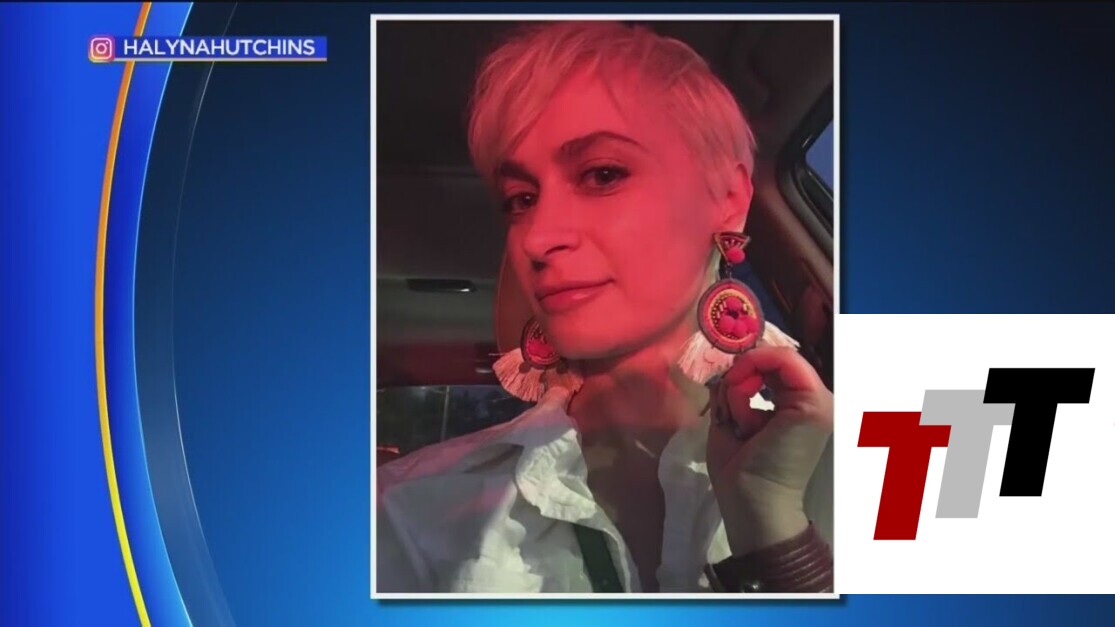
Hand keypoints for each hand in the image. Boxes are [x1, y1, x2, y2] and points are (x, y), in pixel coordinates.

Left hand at [706, 345, 833, 555]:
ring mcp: (821, 402)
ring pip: (777, 360)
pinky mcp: (816, 405)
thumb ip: (733, 391)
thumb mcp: (731, 420)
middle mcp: (815, 400)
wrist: (752, 503)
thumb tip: (730, 371)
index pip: (775, 366)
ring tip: (737, 419)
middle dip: (741, 374)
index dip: (746, 367)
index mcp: (798, 406)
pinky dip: (751, 378)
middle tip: (728, 407)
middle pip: (775, 359)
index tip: (726, 390)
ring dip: (743, 383)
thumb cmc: (740, 472)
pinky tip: (742, 412)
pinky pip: (783, 363)